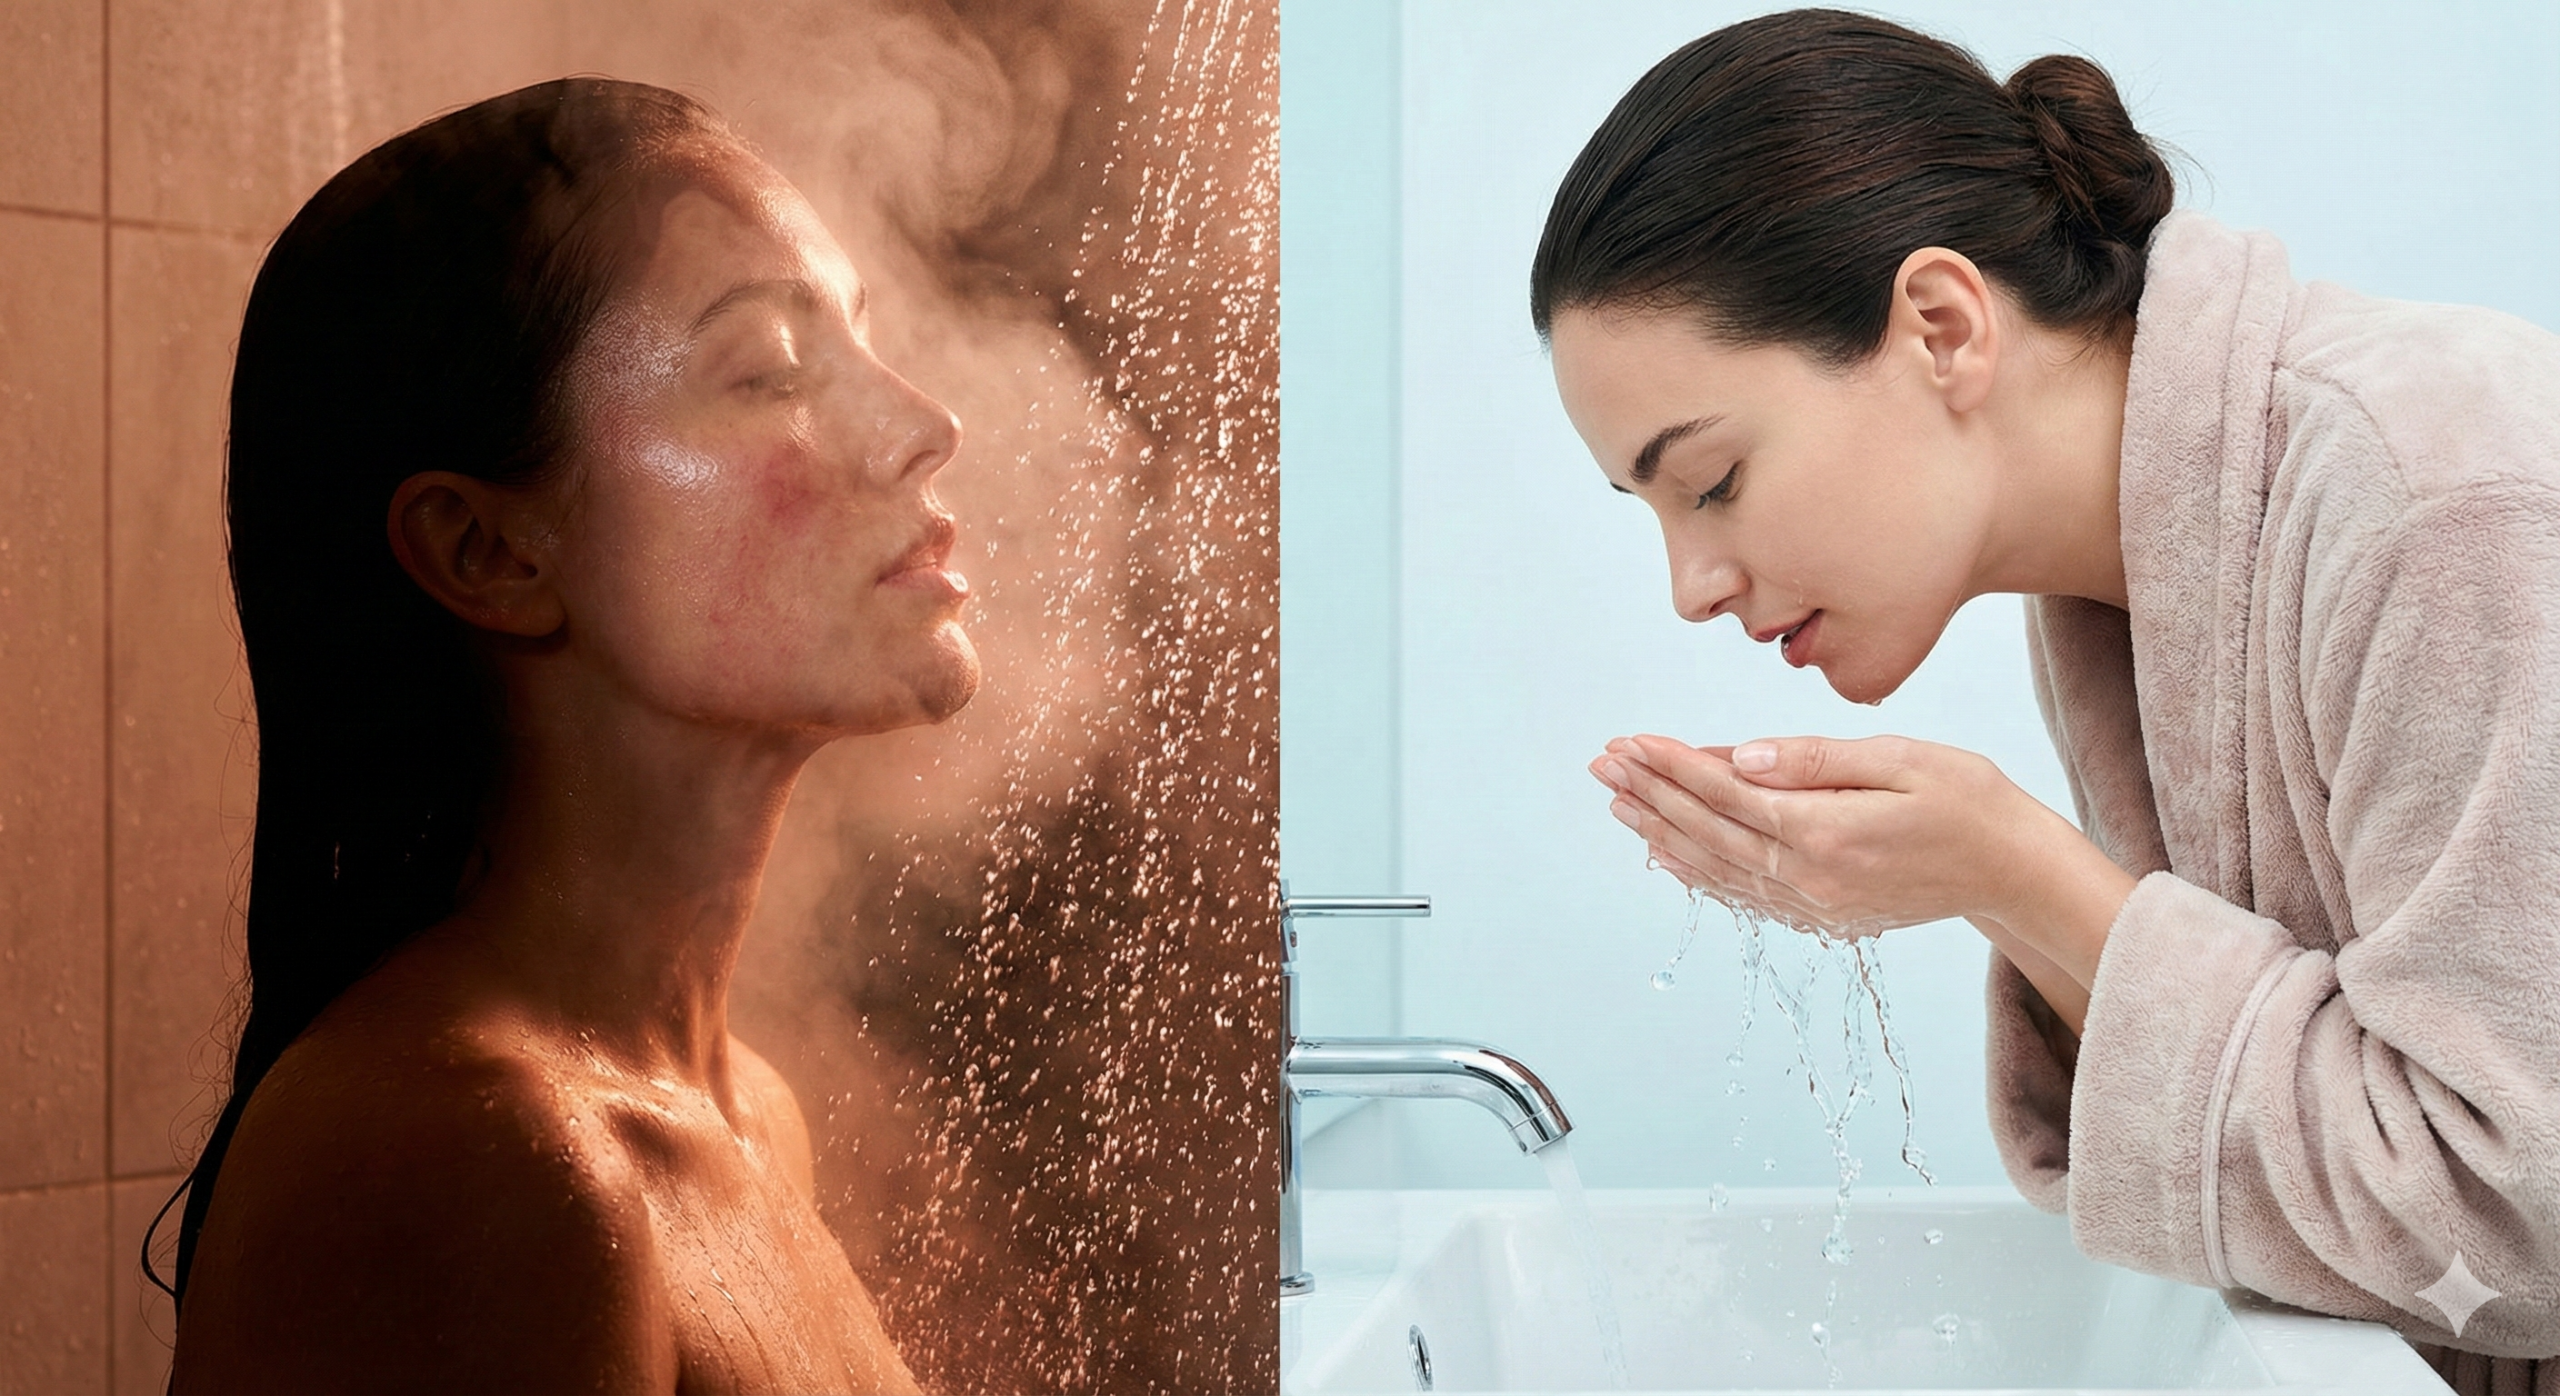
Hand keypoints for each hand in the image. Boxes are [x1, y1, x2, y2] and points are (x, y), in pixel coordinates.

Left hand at [1587, 735, 2133, 1003]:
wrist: (2015, 871)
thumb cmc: (1970, 801)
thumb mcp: (1902, 760)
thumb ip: (1817, 760)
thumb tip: (1740, 757)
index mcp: (1828, 832)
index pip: (1727, 794)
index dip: (1673, 766)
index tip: (1630, 740)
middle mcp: (1811, 878)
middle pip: (1710, 832)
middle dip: (1651, 794)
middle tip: (1602, 763)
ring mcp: (1815, 904)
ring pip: (1717, 867)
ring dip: (1661, 833)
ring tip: (1616, 802)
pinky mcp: (1823, 915)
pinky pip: (1744, 895)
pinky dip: (1698, 873)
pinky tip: (1666, 854)